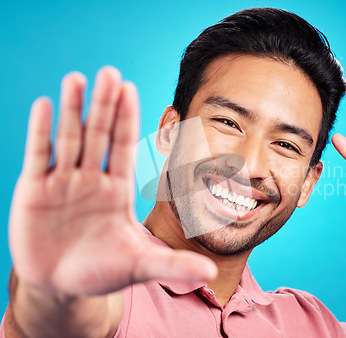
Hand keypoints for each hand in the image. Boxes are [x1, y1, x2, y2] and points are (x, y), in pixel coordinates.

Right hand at [9, 67, 216, 296]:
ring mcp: (63, 183)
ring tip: (78, 78)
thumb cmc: (102, 272)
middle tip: (110, 72)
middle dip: (103, 105)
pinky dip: (41, 131)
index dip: (126, 119)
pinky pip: (39, 156)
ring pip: (69, 138)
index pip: (123, 147)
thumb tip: (211, 271)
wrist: (62, 286)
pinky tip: (46, 105)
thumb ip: (173, 265)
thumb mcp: (139, 266)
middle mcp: (91, 180)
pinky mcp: (34, 192)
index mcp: (117, 190)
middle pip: (98, 135)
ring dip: (73, 109)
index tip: (131, 89)